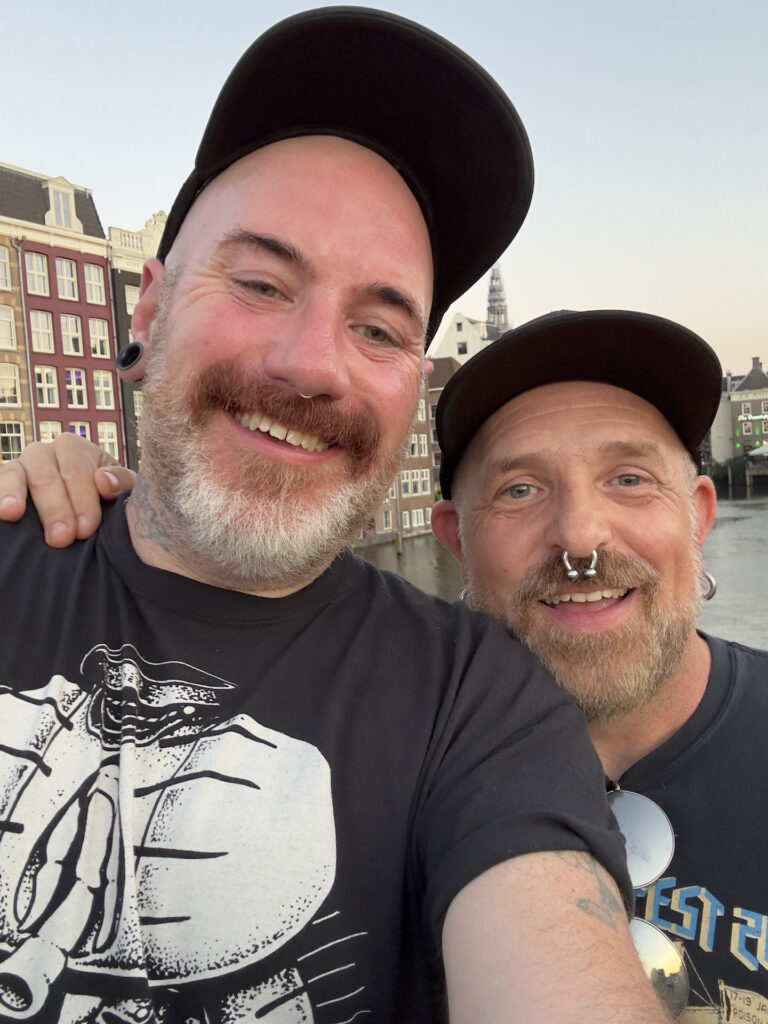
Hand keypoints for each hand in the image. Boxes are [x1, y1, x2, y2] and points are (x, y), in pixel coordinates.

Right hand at [0, 435, 135, 546]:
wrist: (88, 516)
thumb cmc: (109, 502)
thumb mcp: (125, 491)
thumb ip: (123, 483)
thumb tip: (102, 480)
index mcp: (74, 449)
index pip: (76, 470)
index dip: (82, 499)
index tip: (86, 528)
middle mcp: (43, 453)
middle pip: (46, 476)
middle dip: (55, 508)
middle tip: (62, 538)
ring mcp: (20, 469)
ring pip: (15, 475)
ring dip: (15, 496)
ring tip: (12, 514)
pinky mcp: (4, 487)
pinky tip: (2, 512)